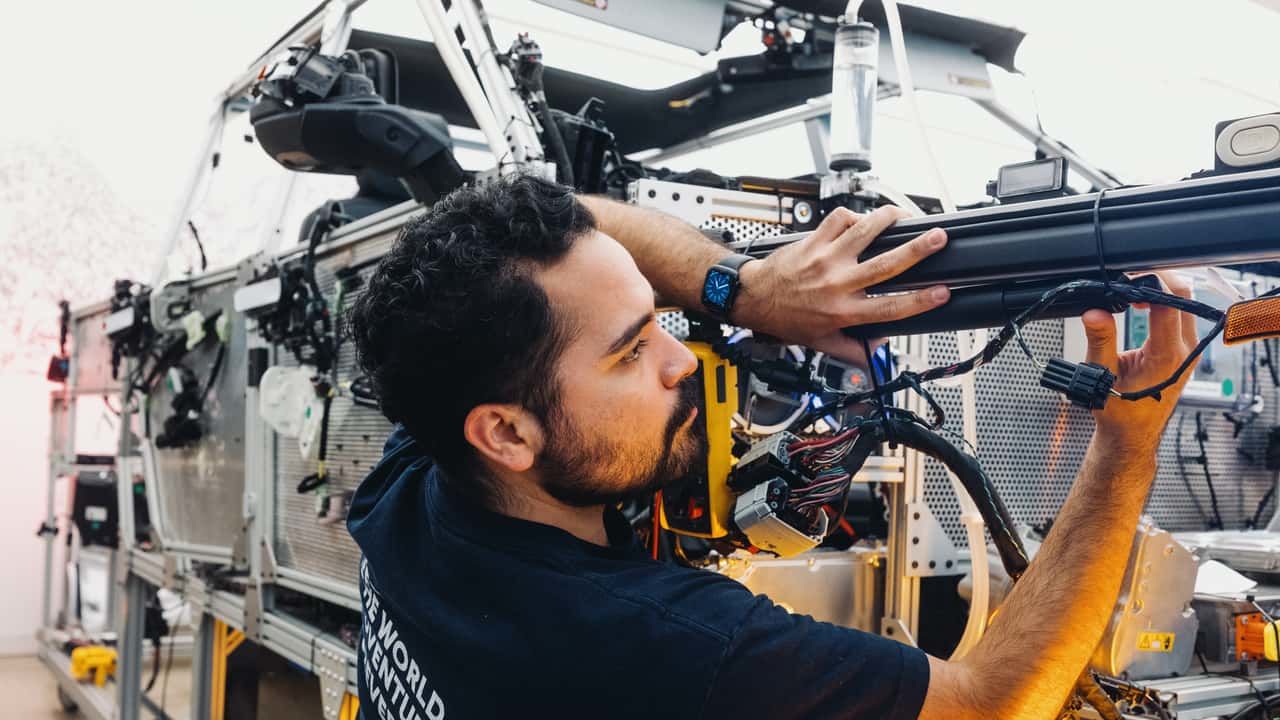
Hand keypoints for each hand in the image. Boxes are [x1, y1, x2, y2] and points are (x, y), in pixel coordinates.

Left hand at [734, 206, 950, 363]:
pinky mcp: (813, 241)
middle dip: (916, 250)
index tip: (942, 292)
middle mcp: (837, 284)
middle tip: (939, 239)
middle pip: (885, 265)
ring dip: (888, 219)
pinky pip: (839, 219)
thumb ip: (851, 350)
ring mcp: (825, 259)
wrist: (752, 298)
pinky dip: (854, 215)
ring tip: (907, 215)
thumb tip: (876, 352)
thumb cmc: (785, 319)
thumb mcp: (819, 343)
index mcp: (843, 312)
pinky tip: (863, 220)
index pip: (890, 308)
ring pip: (863, 232)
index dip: (920, 301)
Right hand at [1081, 270, 1197, 451]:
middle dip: (1156, 281)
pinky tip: (1140, 304)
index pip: (1169, 304)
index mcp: (1167, 357)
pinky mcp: (1183, 349)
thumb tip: (1094, 312)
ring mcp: (1188, 350)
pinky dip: (1161, 303)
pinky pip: (1180, 315)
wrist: (1132, 433)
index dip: (1148, 284)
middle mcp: (1184, 351)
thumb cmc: (1120, 412)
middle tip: (1127, 281)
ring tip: (1130, 294)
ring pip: (1184, 304)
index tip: (1125, 279)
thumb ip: (1100, 341)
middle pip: (1183, 297)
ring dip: (1159, 292)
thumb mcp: (1102, 376)